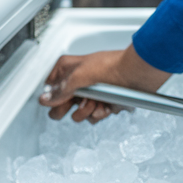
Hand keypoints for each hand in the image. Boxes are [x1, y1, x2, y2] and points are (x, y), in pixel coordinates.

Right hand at [39, 44, 170, 123]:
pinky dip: (99, 113)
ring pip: (77, 113)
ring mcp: (90, 93)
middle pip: (60, 105)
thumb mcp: (81, 75)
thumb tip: (45, 99)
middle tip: (79, 101)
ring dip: (86, 111)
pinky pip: (93, 116)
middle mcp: (77, 81)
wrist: (137, 73)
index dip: (52, 98)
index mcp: (68, 69)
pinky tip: (106, 105)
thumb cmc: (112, 65)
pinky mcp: (102, 102)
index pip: (48, 88)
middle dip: (69, 107)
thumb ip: (61, 89)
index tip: (61, 99)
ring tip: (96, 102)